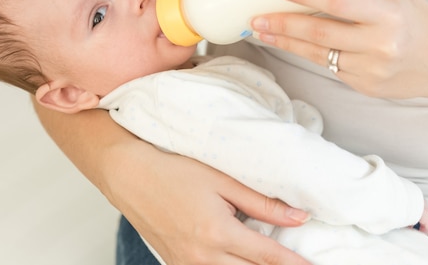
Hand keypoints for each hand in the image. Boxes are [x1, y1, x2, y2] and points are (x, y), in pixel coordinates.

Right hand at [108, 141, 311, 264]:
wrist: (130, 177)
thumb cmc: (172, 172)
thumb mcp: (221, 181)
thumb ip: (261, 203)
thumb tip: (297, 217)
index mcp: (217, 232)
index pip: (268, 257)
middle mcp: (202, 256)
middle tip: (295, 264)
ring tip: (266, 260)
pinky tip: (237, 260)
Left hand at [251, 0, 427, 101]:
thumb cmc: (419, 21)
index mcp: (389, 15)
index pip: (341, 1)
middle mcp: (379, 45)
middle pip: (321, 33)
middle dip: (284, 25)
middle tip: (257, 18)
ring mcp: (370, 70)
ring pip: (318, 55)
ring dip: (286, 43)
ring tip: (262, 32)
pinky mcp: (363, 86)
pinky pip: (329, 68)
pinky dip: (307, 54)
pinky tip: (288, 44)